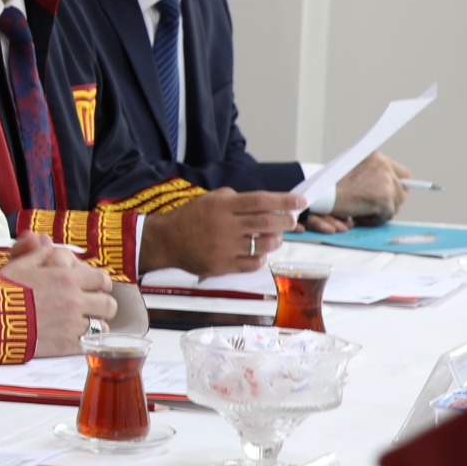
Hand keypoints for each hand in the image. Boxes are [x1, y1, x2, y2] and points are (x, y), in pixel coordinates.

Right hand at [0, 229, 116, 355]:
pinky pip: (90, 344)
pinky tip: (74, 338)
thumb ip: (39, 253)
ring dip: (95, 325)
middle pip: (108, 305)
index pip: (102, 280)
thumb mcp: (19, 265)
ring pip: (102, 327)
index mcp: (66, 277)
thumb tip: (46, 240)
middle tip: (91, 308)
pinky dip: (86, 341)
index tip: (95, 288)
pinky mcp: (66, 345)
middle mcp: (75, 300)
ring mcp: (72, 324)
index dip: (101, 284)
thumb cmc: (1, 291)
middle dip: (102, 306)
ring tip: (81, 325)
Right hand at [138, 188, 300, 275]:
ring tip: (273, 237)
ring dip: (275, 240)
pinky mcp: (222, 266)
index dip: (284, 201)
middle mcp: (225, 226)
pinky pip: (253, 264)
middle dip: (286, 221)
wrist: (165, 241)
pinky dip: (260, 257)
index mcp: (222, 206)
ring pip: (264, 245)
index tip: (300, 201)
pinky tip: (257, 252)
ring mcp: (224, 248)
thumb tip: (267, 203)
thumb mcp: (210, 199)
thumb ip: (236, 199)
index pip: (261, 201)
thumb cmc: (190, 218)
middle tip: (290, 220)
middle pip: (268, 223)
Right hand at [332, 151, 410, 222]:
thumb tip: (392, 187)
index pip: (402, 174)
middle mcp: (383, 166)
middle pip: (402, 192)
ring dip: (380, 211)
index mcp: (376, 157)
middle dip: (390, 203)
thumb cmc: (330, 187)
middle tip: (372, 207)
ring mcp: (385, 181)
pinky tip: (359, 214)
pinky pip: (387, 215)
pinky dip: (373, 219)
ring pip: (396, 205)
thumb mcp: (353, 172)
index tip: (392, 196)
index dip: (398, 187)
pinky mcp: (384, 197)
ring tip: (361, 210)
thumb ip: (372, 176)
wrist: (320, 195)